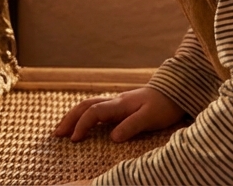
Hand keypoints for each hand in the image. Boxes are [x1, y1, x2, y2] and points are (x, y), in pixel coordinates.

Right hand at [53, 86, 184, 142]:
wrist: (176, 91)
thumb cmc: (164, 105)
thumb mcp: (150, 118)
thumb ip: (132, 126)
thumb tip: (112, 137)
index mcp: (120, 104)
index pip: (94, 112)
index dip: (82, 125)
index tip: (74, 140)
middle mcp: (115, 102)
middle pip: (85, 106)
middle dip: (69, 119)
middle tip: (56, 134)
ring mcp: (116, 103)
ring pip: (88, 105)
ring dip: (73, 116)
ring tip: (62, 130)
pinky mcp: (120, 106)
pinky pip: (96, 109)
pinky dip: (83, 116)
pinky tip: (80, 124)